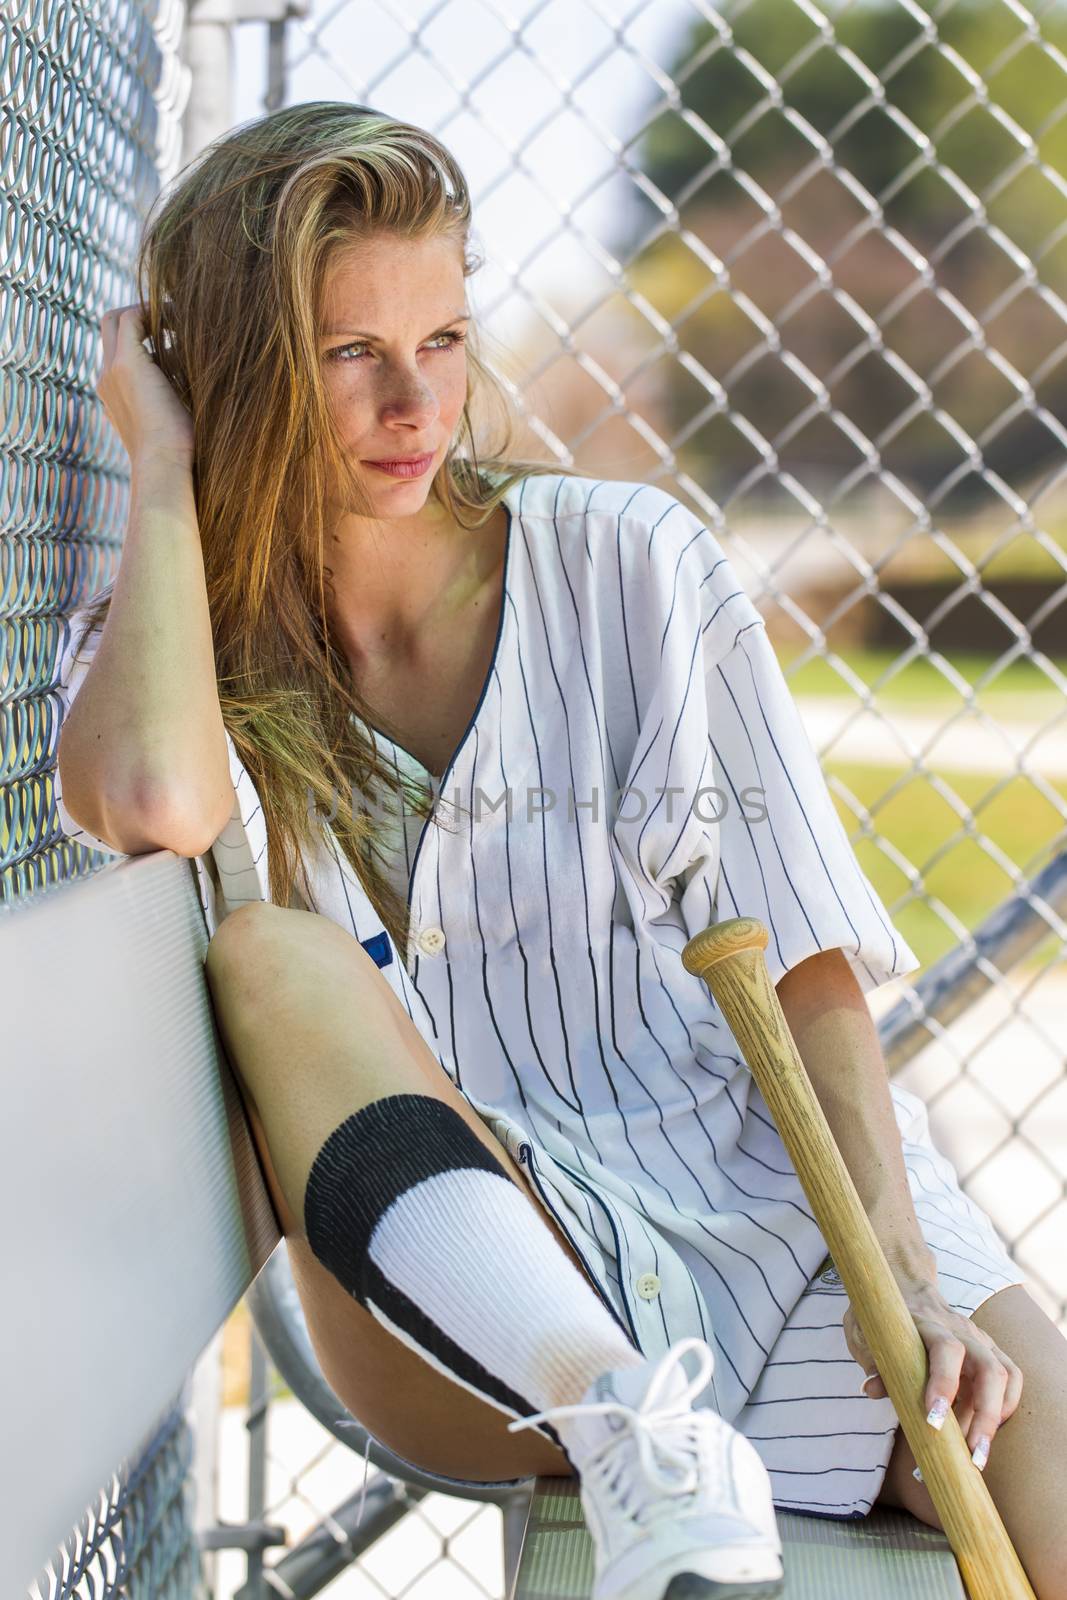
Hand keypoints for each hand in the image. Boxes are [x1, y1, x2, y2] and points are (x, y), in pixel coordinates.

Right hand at [95, 304, 193, 469]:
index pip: (117, 350)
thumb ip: (180, 400)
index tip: (173, 335)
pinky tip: (182, 315)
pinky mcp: (126, 363)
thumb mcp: (178, 421)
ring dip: (148, 311)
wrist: (166, 466)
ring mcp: (112, 371)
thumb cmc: (180, 454)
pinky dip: (155, 312)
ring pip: (117, 318)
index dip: (142, 335)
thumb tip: (205, 385)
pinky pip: (133, 318)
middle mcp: (107, 380)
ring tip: (180, 313)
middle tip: (171, 314)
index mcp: (115, 395)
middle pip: (108, 327)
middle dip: (138, 315)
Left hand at [845, 1277, 1022, 1470]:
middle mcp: (960, 1329)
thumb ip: (871, 1359)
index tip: (933, 1420)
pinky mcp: (990, 1349)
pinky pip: (1011, 1377)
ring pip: (1004, 1376)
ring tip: (977, 1455)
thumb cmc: (882, 1318)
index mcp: (926, 1322)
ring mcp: (979, 1338)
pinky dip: (1004, 1407)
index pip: (947, 1349)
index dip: (944, 1384)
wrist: (906, 1287)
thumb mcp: (865, 1332)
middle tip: (972, 1457)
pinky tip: (985, 1429)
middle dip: (983, 1416)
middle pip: (988, 1368)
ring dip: (994, 1419)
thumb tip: (873, 1389)